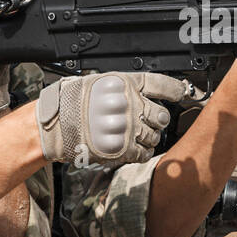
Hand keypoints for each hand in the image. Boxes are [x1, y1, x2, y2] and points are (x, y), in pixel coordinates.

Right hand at [36, 72, 188, 166]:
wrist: (55, 124)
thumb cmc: (73, 102)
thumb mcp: (101, 83)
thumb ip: (128, 88)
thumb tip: (151, 94)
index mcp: (125, 85)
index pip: (163, 85)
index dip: (176, 90)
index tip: (182, 92)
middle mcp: (129, 105)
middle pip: (161, 115)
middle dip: (157, 120)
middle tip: (147, 121)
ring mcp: (127, 128)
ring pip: (154, 137)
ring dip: (148, 137)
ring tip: (131, 135)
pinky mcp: (122, 149)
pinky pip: (144, 153)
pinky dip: (140, 153)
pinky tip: (129, 147)